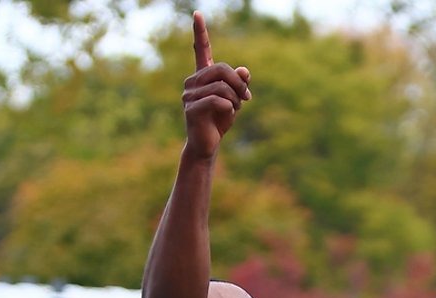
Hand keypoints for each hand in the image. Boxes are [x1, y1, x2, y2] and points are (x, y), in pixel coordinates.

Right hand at [183, 13, 250, 159]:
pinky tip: (228, 114)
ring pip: (222, 86)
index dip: (200, 32)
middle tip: (246, 99)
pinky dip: (229, 107)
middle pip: (222, 69)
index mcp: (202, 76)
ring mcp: (189, 94)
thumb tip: (244, 71)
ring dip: (235, 99)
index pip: (201, 50)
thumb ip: (239, 83)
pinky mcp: (191, 108)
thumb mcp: (235, 99)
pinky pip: (217, 100)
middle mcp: (193, 81)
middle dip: (238, 84)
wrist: (208, 144)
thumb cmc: (220, 120)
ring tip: (235, 110)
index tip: (197, 14)